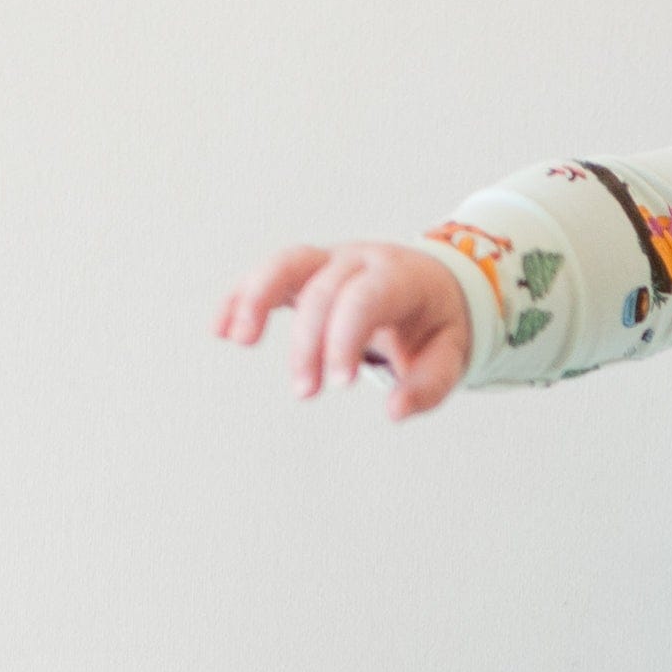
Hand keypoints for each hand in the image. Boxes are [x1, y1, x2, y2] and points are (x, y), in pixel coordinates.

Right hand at [214, 241, 471, 420]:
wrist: (436, 285)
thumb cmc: (439, 323)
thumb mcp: (453, 353)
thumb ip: (430, 384)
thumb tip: (394, 411)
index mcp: (399, 277)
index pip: (364, 298)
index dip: (346, 338)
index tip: (340, 384)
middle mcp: (359, 260)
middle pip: (322, 291)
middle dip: (309, 342)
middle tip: (306, 392)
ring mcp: (329, 260)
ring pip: (284, 264)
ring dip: (256, 299)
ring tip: (237, 340)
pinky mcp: (306, 272)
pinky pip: (267, 276)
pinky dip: (241, 297)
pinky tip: (219, 330)